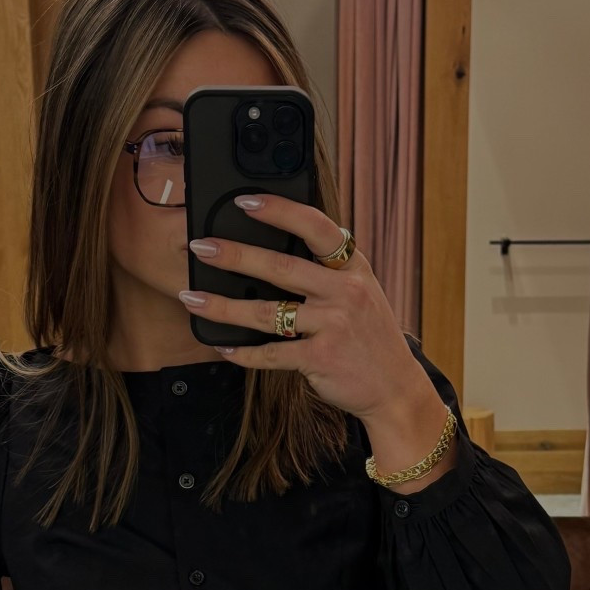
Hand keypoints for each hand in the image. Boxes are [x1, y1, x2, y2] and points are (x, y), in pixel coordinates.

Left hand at [177, 193, 433, 425]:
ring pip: (267, 313)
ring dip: (224, 306)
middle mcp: (345, 292)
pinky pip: (271, 354)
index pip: (316, 227)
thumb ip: (330, 269)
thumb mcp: (363, 291)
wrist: (396, 388)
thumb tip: (280, 245)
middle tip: (201, 247)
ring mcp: (333, 326)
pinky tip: (222, 346)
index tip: (245, 200)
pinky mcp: (321, 360)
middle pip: (281, 268)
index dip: (280, 210)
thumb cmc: (370, 336)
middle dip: (236, 256)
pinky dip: (243, 352)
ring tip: (192, 298)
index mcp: (353, 267)